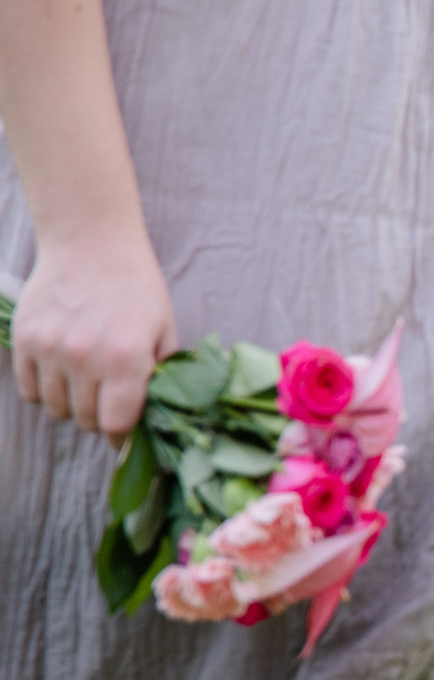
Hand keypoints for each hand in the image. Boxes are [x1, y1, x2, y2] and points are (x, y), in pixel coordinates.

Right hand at [11, 231, 174, 435]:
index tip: (125, 432)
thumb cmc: (136, 288)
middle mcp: (83, 358)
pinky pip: (29, 389)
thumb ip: (160, 376)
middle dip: (99, 417)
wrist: (90, 244)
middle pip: (84, 420)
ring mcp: (48, 349)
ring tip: (86, 381)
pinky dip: (44, 389)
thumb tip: (156, 416)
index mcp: (124, 359)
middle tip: (109, 398)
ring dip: (71, 403)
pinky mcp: (23, 340)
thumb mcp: (164, 331)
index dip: (122, 435)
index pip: (115, 425)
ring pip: (55, 408)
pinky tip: (62, 372)